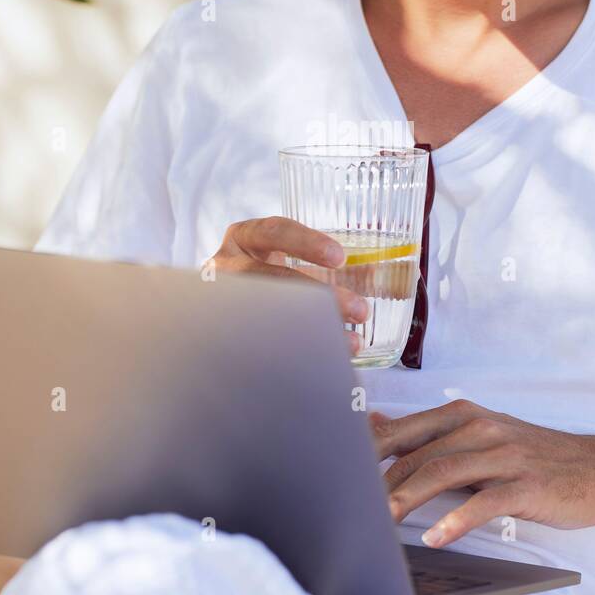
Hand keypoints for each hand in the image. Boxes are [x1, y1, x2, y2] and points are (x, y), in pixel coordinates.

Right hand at [203, 216, 368, 356]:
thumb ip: (329, 268)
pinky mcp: (222, 332)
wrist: (212, 310)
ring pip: (264, 316)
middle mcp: (227, 265)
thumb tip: (382, 277)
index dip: (306, 243)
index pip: (273, 232)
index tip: (339, 258)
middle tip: (358, 309)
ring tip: (351, 343)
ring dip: (314, 330)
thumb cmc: (259, 278)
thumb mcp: (287, 262)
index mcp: (244, 238)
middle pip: (270, 278)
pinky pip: (259, 345)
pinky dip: (297, 354)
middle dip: (319, 296)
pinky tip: (325, 363)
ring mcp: (220, 300)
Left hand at [370, 399, 594, 546]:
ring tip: (381, 523)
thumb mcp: (479, 436)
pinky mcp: (527, 485)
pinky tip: (436, 537)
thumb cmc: (531, 457)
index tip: (338, 474)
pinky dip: (457, 519)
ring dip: (410, 498)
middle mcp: (482, 428)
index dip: (369, 453)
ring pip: (445, 472)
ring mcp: (505, 455)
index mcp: (465, 415)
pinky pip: (486, 500)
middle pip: (419, 454)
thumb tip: (375, 423)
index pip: (405, 432)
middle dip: (382, 483)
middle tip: (351, 509)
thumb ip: (427, 434)